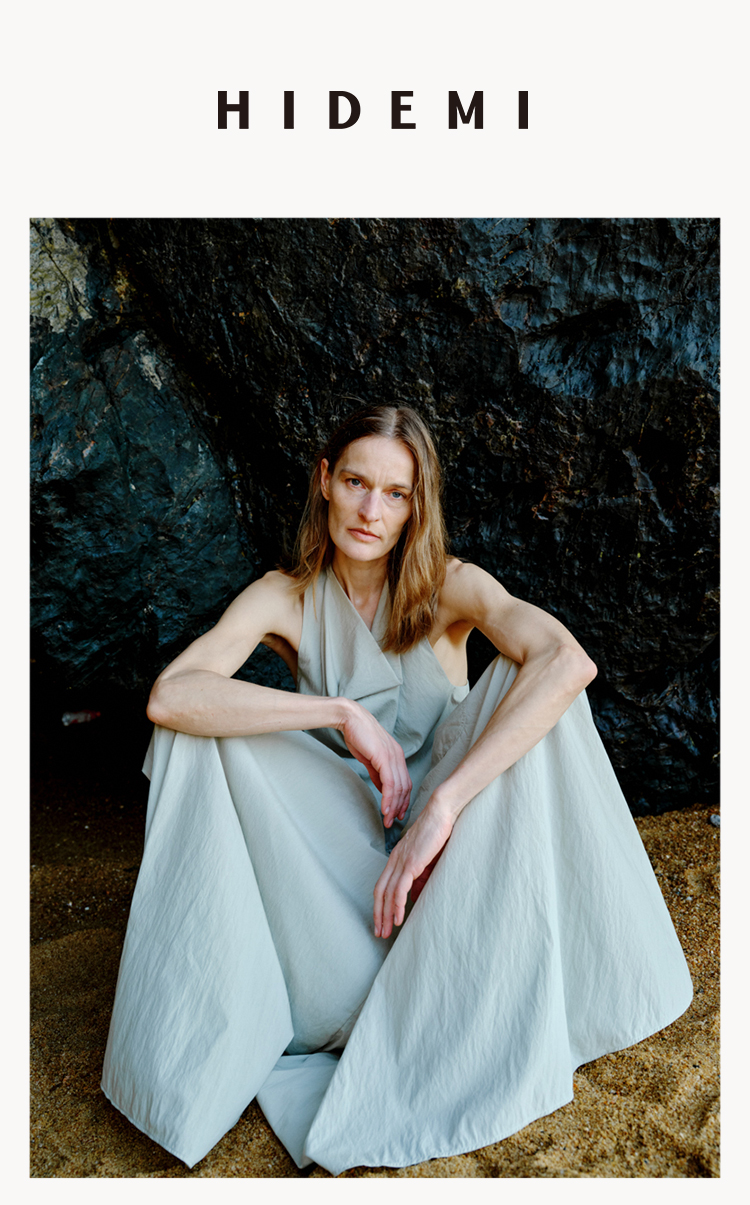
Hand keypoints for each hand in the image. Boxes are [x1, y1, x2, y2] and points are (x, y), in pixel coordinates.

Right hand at [339, 702, 411, 828]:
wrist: (350, 718)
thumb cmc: (358, 735)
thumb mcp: (370, 758)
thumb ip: (378, 772)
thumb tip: (382, 787)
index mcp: (397, 756)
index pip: (405, 782)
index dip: (403, 800)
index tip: (398, 814)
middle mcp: (399, 756)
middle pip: (405, 788)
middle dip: (399, 807)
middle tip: (393, 822)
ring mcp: (393, 757)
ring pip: (399, 788)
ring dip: (394, 807)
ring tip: (388, 820)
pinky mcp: (384, 757)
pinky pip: (390, 783)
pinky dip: (388, 798)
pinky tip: (385, 810)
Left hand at [373, 802, 453, 937]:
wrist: (442, 812)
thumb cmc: (438, 832)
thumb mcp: (428, 857)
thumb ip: (420, 875)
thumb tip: (415, 894)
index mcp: (396, 858)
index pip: (382, 885)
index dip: (380, 904)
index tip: (382, 920)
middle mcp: (395, 860)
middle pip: (380, 892)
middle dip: (379, 914)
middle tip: (379, 932)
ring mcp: (401, 861)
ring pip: (388, 893)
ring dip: (386, 914)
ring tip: (386, 931)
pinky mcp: (411, 863)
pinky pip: (400, 889)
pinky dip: (397, 905)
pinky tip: (398, 918)